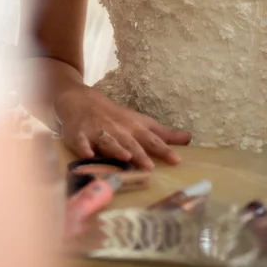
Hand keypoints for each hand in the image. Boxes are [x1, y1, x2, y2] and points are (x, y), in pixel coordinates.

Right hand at [55, 86, 190, 168]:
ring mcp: (97, 131)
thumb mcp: (140, 122)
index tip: (177, 161)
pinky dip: (83, 147)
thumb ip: (163, 134)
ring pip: (108, 141)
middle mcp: (117, 130)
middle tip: (150, 167)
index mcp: (133, 128)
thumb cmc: (115, 117)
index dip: (164, 150)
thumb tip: (189, 138)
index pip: (151, 140)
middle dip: (139, 153)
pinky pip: (80, 141)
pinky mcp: (78, 134)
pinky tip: (87, 155)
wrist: (80, 100)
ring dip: (116, 148)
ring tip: (125, 158)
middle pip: (130, 142)